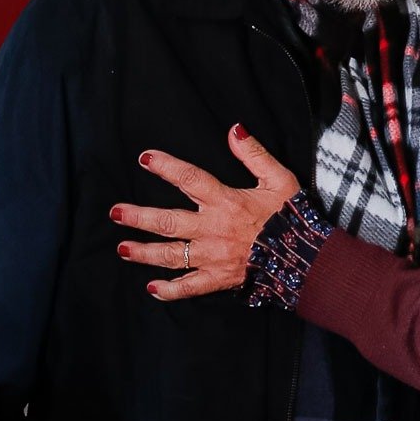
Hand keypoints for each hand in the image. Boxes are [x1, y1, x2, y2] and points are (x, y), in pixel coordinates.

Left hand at [109, 124, 299, 299]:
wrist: (304, 257)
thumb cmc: (292, 216)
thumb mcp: (279, 178)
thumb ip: (255, 154)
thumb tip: (234, 130)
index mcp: (226, 201)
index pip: (190, 179)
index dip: (166, 167)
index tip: (145, 158)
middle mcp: (213, 228)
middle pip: (168, 221)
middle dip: (139, 216)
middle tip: (115, 212)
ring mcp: (212, 256)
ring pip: (170, 255)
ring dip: (144, 252)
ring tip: (122, 249)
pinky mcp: (218, 279)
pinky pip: (189, 286)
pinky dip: (169, 290)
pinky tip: (152, 289)